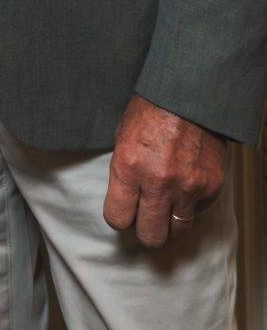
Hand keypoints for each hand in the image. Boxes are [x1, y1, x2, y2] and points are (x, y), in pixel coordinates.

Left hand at [103, 94, 227, 248]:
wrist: (189, 94)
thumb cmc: (151, 112)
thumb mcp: (123, 139)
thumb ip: (124, 175)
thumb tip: (126, 204)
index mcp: (130, 167)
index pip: (118, 219)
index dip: (119, 217)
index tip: (124, 212)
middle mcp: (159, 182)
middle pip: (150, 236)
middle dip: (145, 230)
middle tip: (145, 219)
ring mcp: (188, 186)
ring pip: (177, 232)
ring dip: (169, 224)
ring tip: (165, 209)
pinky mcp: (211, 186)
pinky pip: (197, 212)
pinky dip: (190, 206)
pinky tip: (184, 188)